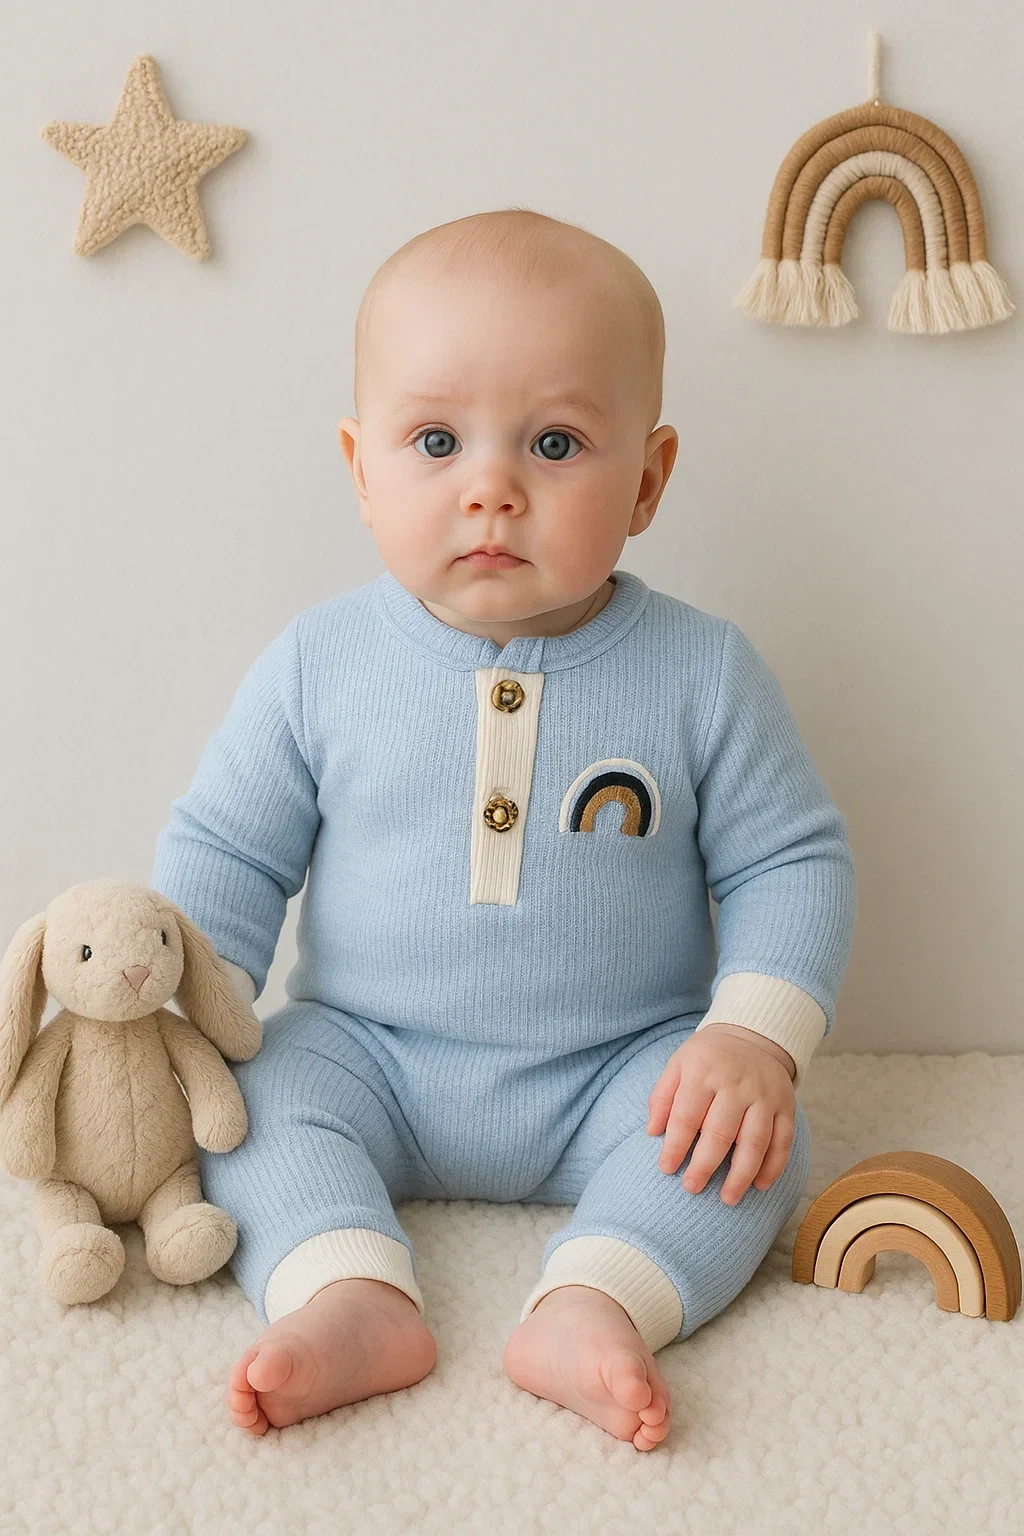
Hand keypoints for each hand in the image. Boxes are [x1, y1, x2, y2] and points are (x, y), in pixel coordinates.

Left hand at [645, 1024, 795, 1204]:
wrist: (752, 1035)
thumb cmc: (707, 1058)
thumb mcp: (678, 1064)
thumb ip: (662, 1096)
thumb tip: (652, 1132)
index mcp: (704, 1072)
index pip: (687, 1116)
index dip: (676, 1146)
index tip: (666, 1169)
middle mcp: (737, 1084)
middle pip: (720, 1133)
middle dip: (705, 1165)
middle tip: (692, 1188)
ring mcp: (765, 1096)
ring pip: (755, 1142)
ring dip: (741, 1175)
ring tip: (728, 1199)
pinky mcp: (786, 1106)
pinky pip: (783, 1141)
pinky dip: (773, 1167)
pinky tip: (759, 1186)